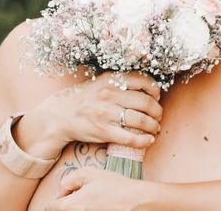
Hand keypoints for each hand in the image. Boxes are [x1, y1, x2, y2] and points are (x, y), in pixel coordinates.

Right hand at [18, 72, 161, 157]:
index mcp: (112, 79)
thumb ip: (122, 82)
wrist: (61, 114)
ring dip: (153, 126)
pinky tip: (148, 140)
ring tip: (155, 128)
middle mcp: (110, 94)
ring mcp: (106, 114)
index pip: (144, 81)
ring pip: (141, 120)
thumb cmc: (86, 97)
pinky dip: (143, 140)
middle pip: (146, 103)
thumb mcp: (102, 81)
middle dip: (157, 111)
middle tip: (158, 115)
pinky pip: (130, 138)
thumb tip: (149, 88)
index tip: (156, 96)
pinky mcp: (103, 131)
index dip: (155, 90)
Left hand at [45, 167, 152, 210]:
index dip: (57, 199)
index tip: (67, 194)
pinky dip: (87, 210)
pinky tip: (98, 206)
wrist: (135, 200)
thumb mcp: (88, 173)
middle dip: (66, 204)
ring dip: (77, 208)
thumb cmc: (113, 186)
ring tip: (91, 201)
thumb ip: (67, 181)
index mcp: (69, 207)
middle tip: (81, 196)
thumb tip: (60, 192)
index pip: (49, 207)